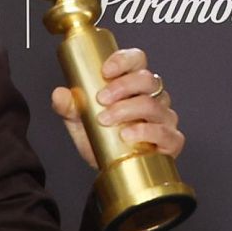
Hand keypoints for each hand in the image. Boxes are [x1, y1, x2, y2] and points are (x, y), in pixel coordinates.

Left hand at [49, 47, 184, 169]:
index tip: (105, 70)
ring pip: (153, 105)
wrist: (111, 170)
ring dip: (128, 109)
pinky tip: (128, 135)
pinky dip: (145, 132)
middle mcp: (154, 97)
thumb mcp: (81, 121)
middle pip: (147, 80)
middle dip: (122, 86)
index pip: (137, 60)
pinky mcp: (171, 140)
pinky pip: (164, 132)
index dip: (124, 60)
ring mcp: (165, 118)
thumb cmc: (102, 139)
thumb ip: (69, 107)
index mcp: (135, 84)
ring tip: (106, 120)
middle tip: (101, 100)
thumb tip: (60, 94)